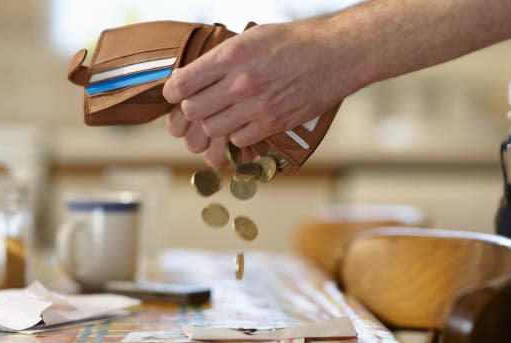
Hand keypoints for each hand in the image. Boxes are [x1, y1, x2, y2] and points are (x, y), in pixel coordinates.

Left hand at [163, 17, 361, 167]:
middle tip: (195, 106)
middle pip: (193, 110)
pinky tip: (241, 123)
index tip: (175, 93)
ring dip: (210, 125)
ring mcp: (258, 107)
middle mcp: (242, 82)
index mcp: (233, 54)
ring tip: (219, 116)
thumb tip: (197, 74)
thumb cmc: (296, 41)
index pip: (183, 83)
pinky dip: (235, 135)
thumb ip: (224, 56)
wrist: (337, 55)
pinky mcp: (274, 124)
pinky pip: (238, 139)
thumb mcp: (254, 35)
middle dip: (189, 110)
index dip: (172, 91)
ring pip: (212, 129)